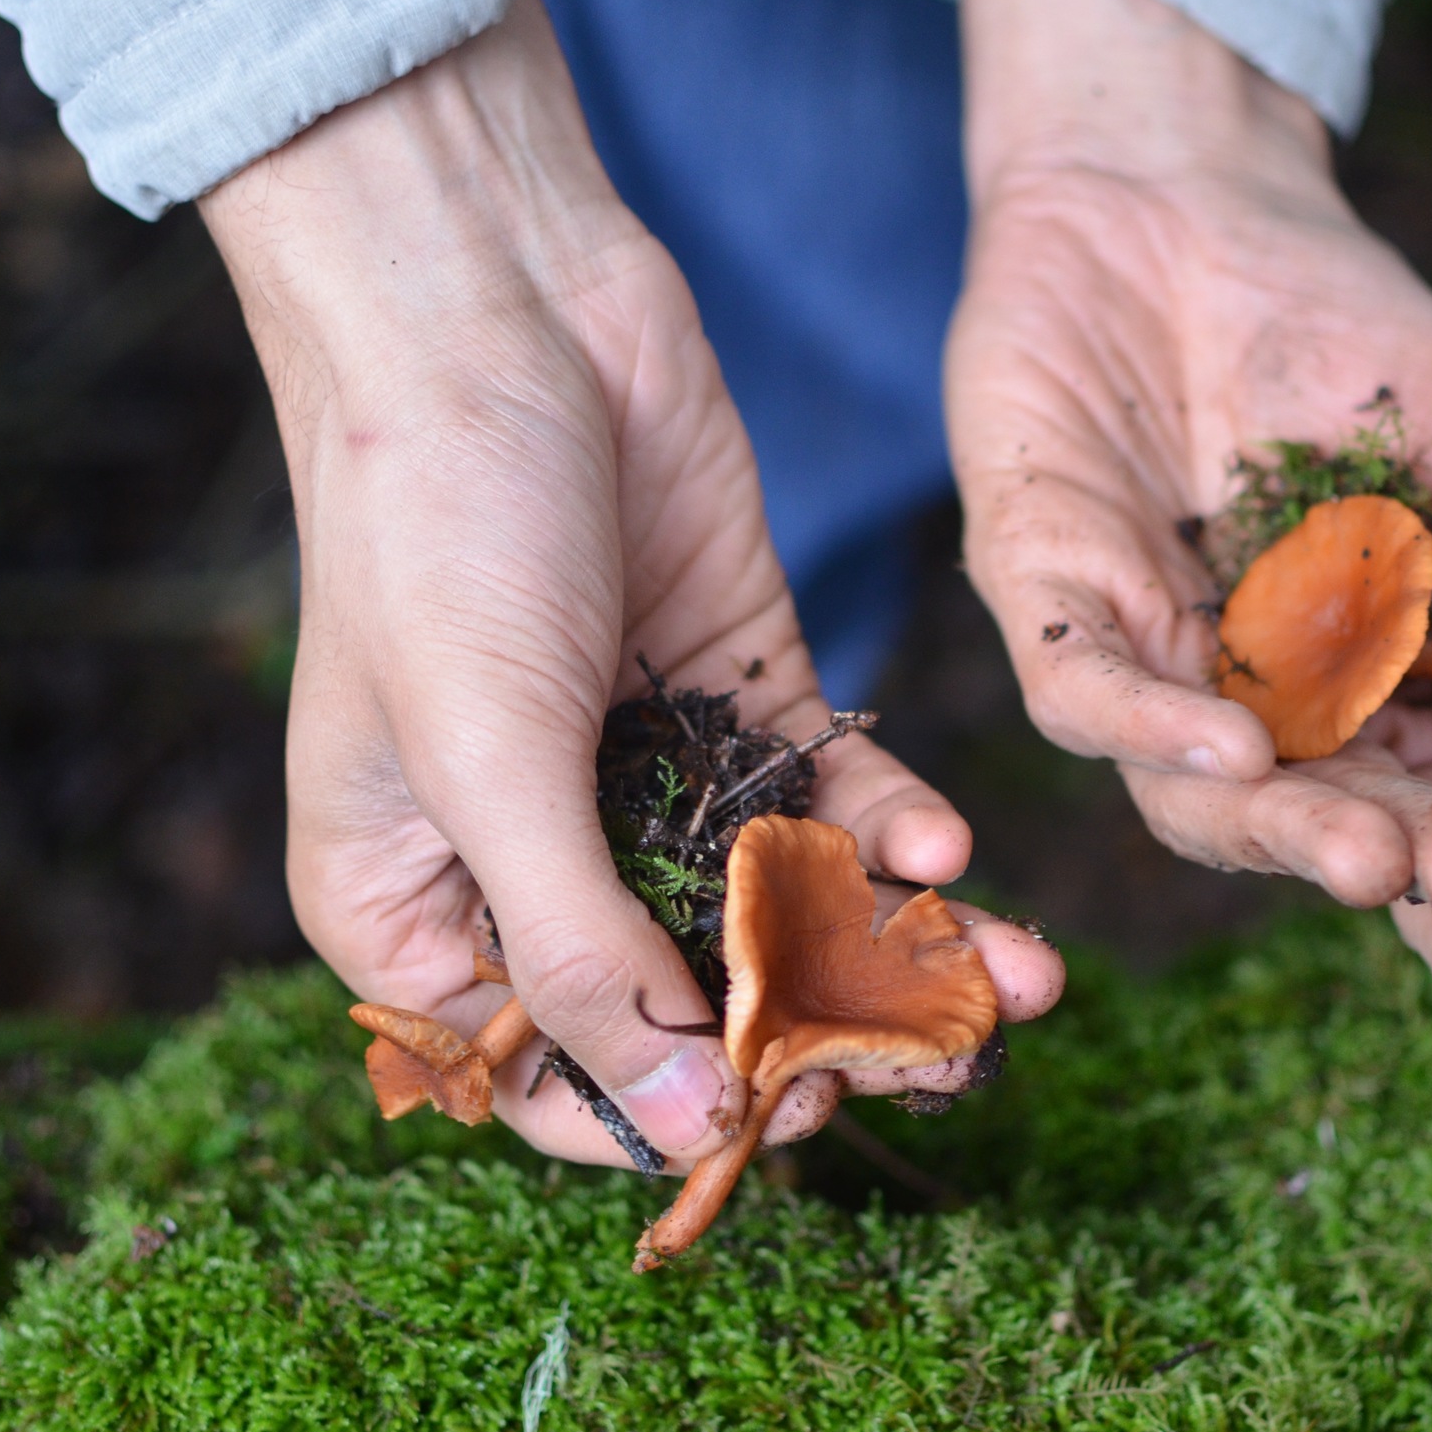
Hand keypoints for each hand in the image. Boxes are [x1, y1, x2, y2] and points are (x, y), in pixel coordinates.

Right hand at [200, 0, 1063, 1168]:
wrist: (495, 306)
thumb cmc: (435, 534)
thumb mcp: (490, 766)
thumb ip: (586, 955)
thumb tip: (679, 1125)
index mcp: (411, 907)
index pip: (548, 1075)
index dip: (671, 1115)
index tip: (790, 1125)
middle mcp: (529, 859)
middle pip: (689, 1002)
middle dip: (824, 1036)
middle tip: (947, 1063)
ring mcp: (639, 773)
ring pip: (779, 905)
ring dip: (895, 948)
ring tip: (1020, 986)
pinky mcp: (734, 687)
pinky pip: (825, 789)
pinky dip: (888, 823)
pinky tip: (952, 850)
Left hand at [946, 0, 1431, 1097]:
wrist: (1189, 195)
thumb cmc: (1356, 339)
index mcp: (1384, 700)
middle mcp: (1259, 710)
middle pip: (1318, 839)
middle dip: (1383, 878)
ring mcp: (1146, 662)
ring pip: (1191, 795)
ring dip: (1275, 824)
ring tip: (1363, 845)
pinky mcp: (1043, 594)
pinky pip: (1084, 690)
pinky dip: (1151, 723)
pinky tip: (1230, 739)